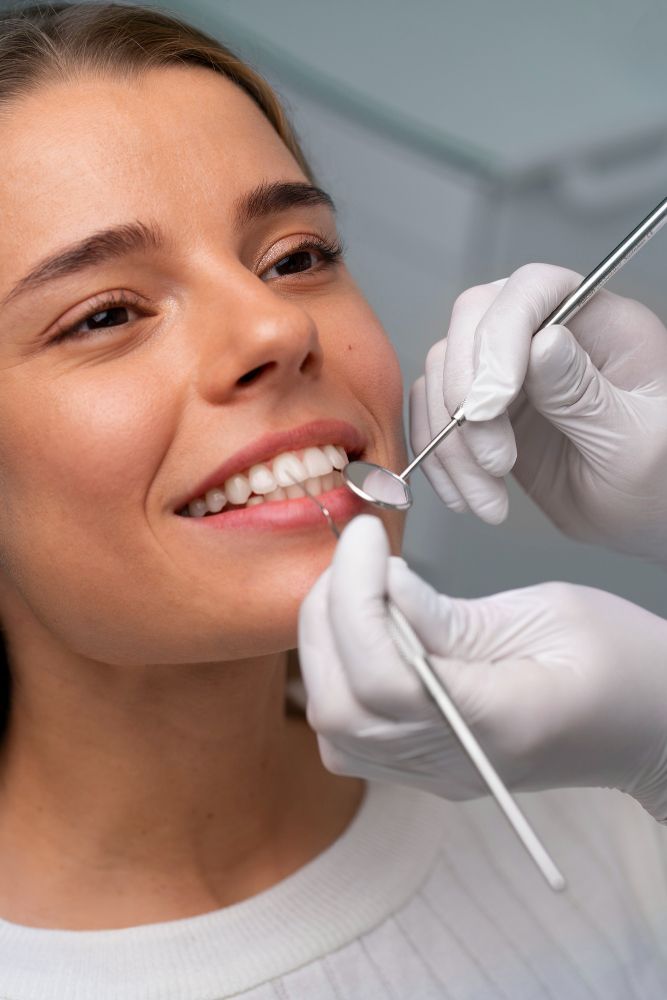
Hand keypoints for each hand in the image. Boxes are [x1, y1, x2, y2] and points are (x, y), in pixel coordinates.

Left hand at [299, 515, 666, 820]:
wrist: (649, 725)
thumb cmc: (622, 662)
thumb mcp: (550, 614)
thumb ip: (454, 614)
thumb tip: (381, 586)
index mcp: (501, 721)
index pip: (387, 678)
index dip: (357, 600)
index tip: (365, 538)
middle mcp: (457, 760)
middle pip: (344, 708)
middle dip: (330, 615)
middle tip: (355, 552)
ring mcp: (436, 772)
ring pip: (335, 725)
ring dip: (325, 642)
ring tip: (353, 581)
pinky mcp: (424, 764)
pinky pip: (349, 731)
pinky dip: (335, 669)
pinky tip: (359, 622)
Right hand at [410, 264, 666, 563]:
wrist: (643, 521)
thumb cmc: (661, 478)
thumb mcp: (635, 441)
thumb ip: (585, 392)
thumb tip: (541, 342)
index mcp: (600, 324)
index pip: (532, 291)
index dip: (499, 338)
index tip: (492, 403)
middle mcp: (548, 335)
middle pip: (471, 325)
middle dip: (467, 398)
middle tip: (495, 462)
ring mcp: (511, 374)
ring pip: (444, 376)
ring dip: (451, 443)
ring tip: (488, 495)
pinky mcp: (485, 413)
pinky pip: (435, 418)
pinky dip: (438, 460)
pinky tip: (469, 496)